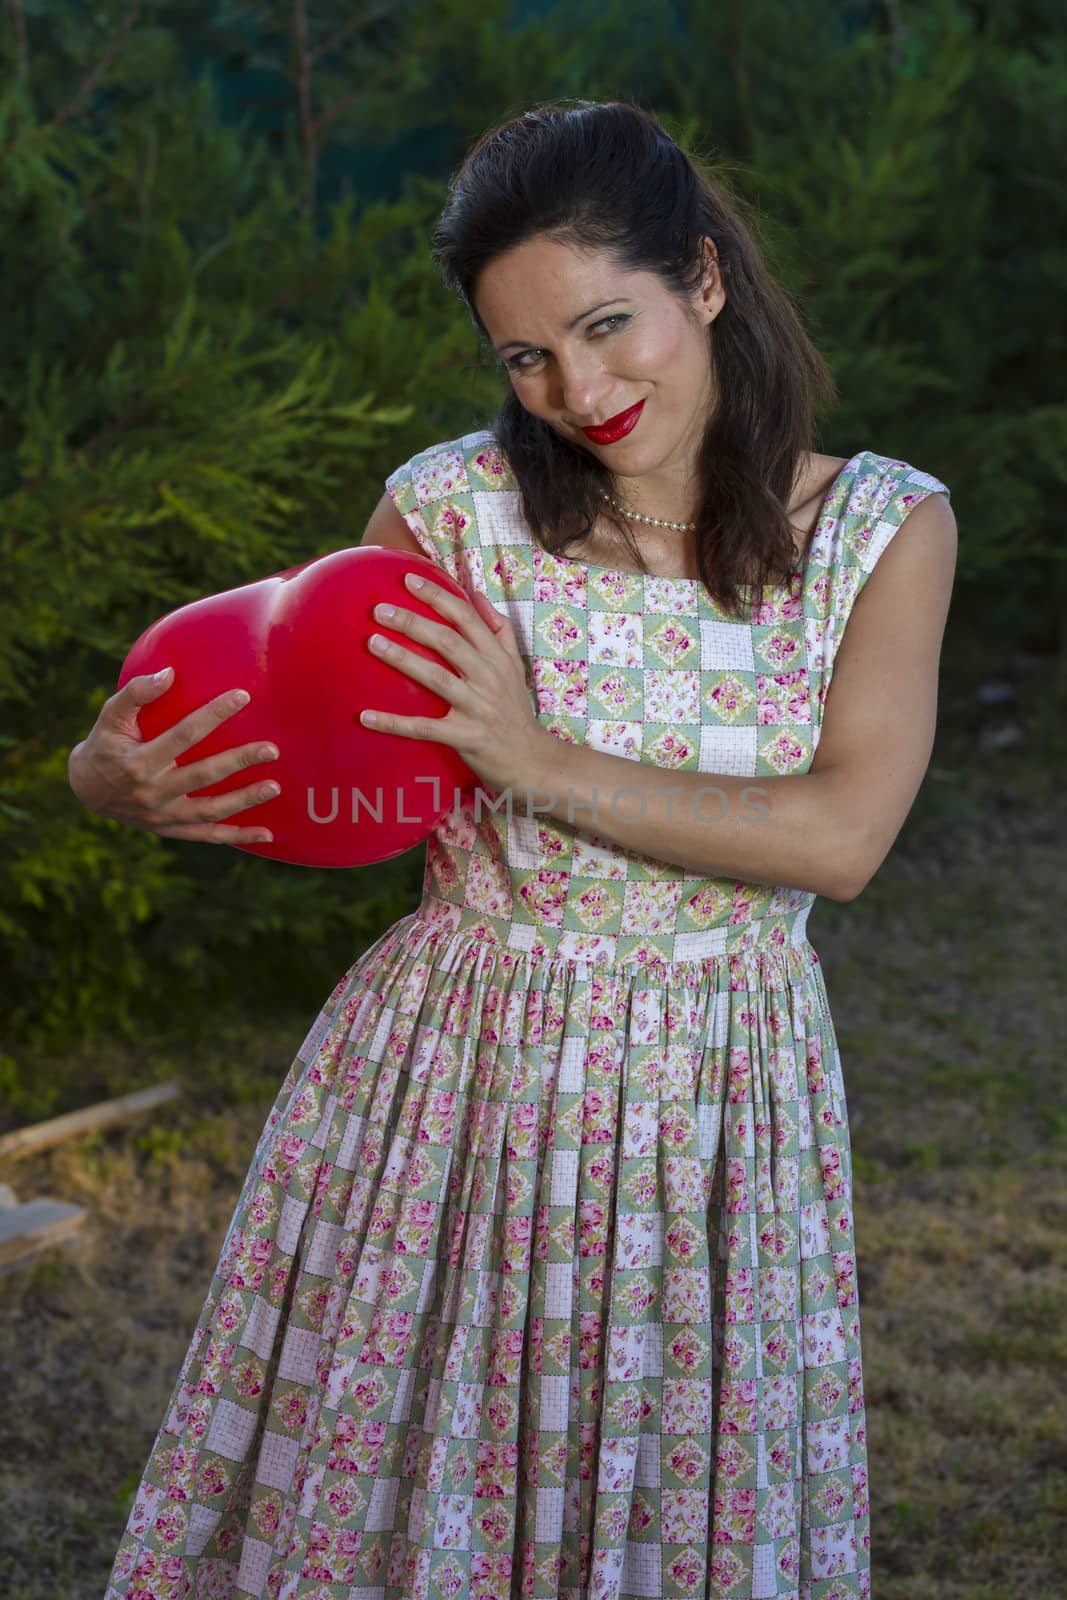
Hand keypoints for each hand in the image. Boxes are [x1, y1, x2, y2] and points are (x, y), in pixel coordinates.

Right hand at [67, 672, 281, 843]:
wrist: (86, 789)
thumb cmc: (105, 743)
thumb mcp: (111, 715)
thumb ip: (136, 692)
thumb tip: (169, 672)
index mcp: (139, 761)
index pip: (183, 735)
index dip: (214, 714)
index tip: (243, 697)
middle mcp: (152, 791)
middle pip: (203, 775)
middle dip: (239, 762)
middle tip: (272, 749)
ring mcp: (162, 815)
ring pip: (210, 810)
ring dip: (244, 800)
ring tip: (275, 787)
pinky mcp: (170, 829)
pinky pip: (208, 836)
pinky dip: (237, 836)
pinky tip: (267, 833)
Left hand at [359, 572, 548, 798]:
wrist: (532, 762)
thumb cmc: (516, 712)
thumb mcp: (515, 667)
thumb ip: (499, 630)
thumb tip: (478, 594)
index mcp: (497, 659)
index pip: (467, 618)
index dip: (438, 597)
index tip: (409, 580)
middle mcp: (489, 678)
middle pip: (447, 642)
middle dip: (413, 622)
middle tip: (379, 609)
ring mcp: (477, 708)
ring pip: (436, 678)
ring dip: (403, 659)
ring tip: (373, 642)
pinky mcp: (465, 738)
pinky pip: (424, 728)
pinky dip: (394, 723)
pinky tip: (365, 716)